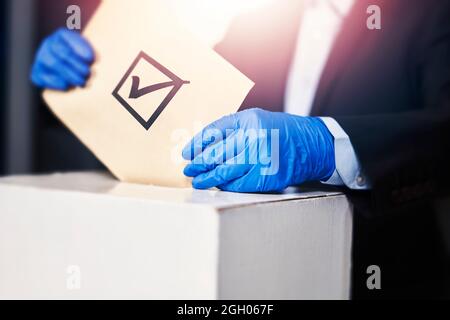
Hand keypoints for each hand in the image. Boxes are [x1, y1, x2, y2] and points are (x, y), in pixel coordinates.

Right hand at [30, 28, 93, 89]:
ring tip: (81, 82)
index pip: (67, 37)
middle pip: (61, 52)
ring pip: (52, 63)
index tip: (91, 59)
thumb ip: (91, 53)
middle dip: (76, 64)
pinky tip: (67, 86)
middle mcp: (49, 44)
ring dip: (69, 74)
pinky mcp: (37, 74)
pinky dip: (54, 82)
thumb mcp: (91, 53)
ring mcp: (41, 58)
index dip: (79, 48)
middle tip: (88, 74)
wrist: (75, 74)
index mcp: (62, 35)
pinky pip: (41, 77)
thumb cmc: (88, 62)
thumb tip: (93, 59)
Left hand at [182, 108, 335, 192]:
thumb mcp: (257, 121)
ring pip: (225, 171)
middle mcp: (255, 138)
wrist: (312, 145)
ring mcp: (262, 159)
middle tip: (188, 170)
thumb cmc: (282, 132)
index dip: (197, 143)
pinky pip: (239, 184)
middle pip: (217, 153)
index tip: (186, 153)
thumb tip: (204, 146)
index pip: (215, 131)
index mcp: (250, 120)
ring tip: (197, 181)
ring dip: (208, 178)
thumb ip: (233, 131)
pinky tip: (217, 185)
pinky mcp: (268, 177)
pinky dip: (226, 185)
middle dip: (199, 163)